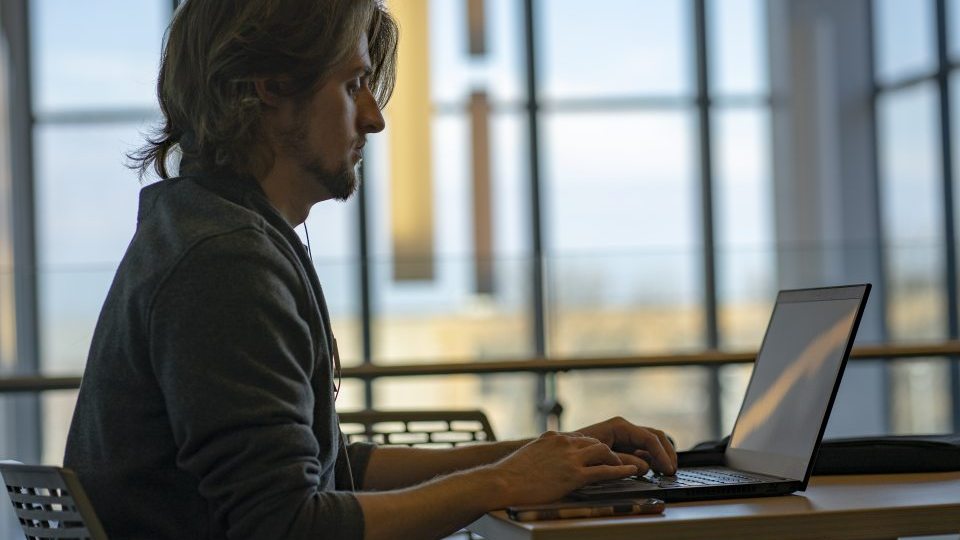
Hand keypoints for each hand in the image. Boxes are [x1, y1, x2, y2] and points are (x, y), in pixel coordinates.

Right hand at [488, 431, 637, 505]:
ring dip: (616, 460)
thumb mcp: (530, 455)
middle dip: (608, 452)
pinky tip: (631, 472)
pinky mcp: (573, 475)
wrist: (502, 482)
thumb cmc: (510, 474)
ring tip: (627, 467)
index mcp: (553, 437)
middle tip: (618, 460)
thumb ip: (544, 454)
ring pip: (603, 452)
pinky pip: (604, 471)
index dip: (592, 448)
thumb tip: (546, 461)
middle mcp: (564, 443)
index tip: (600, 455)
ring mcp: (570, 458)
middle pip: (595, 443)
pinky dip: (620, 471)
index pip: (581, 439)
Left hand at [573, 417, 677, 474]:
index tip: (668, 469)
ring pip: (652, 443)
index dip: (661, 454)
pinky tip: (654, 470)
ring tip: (666, 472)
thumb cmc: (577, 451)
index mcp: (620, 427)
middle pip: (655, 437)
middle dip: (667, 453)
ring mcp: (625, 436)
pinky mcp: (623, 445)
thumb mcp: (600, 457)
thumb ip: (623, 461)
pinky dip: (652, 459)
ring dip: (661, 456)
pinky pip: (643, 450)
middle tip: (672, 471)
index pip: (649, 438)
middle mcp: (624, 428)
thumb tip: (644, 467)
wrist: (560, 451)